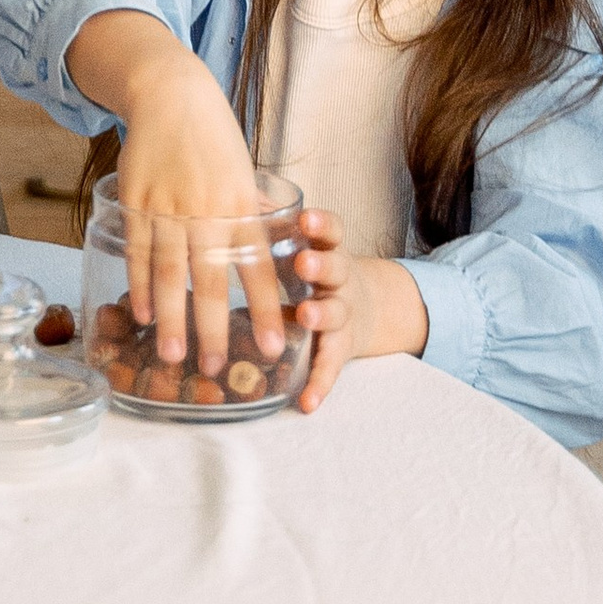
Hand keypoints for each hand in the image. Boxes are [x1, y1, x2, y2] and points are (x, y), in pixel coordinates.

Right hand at [68, 9, 276, 378]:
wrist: (171, 93)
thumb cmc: (212, 134)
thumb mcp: (243, 171)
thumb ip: (252, 211)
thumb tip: (271, 243)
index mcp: (240, 205)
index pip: (259, 267)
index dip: (268, 309)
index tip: (278, 346)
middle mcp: (207, 210)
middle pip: (211, 279)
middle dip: (215, 327)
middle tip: (219, 367)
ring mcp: (169, 206)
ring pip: (170, 271)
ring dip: (171, 317)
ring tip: (173, 355)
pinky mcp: (137, 200)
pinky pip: (139, 250)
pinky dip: (140, 283)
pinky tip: (142, 313)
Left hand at [290, 223, 429, 414]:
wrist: (369, 307)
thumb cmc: (318, 271)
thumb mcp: (306, 247)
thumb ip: (275, 230)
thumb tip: (233, 202)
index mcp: (328, 251)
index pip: (331, 231)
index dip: (321, 224)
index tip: (305, 217)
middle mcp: (340, 281)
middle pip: (335, 269)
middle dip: (320, 266)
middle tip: (303, 264)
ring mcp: (344, 315)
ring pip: (337, 313)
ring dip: (321, 315)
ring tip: (306, 317)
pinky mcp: (341, 349)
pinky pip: (331, 366)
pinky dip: (320, 384)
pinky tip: (307, 402)